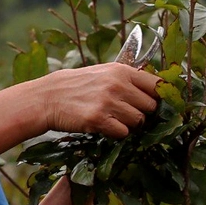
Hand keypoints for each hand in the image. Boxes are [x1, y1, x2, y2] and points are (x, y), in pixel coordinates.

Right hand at [38, 64, 161, 138]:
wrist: (48, 97)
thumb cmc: (78, 86)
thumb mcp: (104, 73)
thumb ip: (128, 79)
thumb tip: (157, 90)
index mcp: (122, 71)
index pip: (157, 85)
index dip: (157, 97)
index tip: (151, 104)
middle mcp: (118, 84)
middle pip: (151, 107)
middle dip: (142, 114)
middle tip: (126, 114)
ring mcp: (108, 102)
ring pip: (138, 122)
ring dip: (129, 125)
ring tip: (112, 119)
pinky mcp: (98, 119)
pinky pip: (123, 133)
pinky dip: (116, 133)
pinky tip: (104, 126)